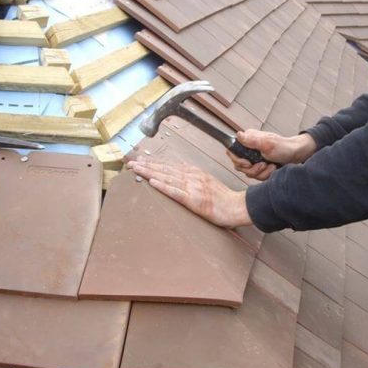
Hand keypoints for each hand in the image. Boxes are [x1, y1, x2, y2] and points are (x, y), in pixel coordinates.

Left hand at [128, 157, 251, 228]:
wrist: (237, 206)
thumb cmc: (223, 198)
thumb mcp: (207, 182)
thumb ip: (193, 179)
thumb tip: (179, 176)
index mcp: (195, 173)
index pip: (170, 166)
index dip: (154, 163)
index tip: (141, 160)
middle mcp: (192, 177)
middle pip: (165, 169)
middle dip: (147, 165)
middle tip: (131, 163)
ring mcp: (193, 188)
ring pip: (167, 177)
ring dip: (150, 172)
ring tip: (136, 169)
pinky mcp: (194, 200)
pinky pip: (176, 192)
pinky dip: (163, 186)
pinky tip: (152, 182)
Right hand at [228, 130, 316, 180]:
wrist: (297, 156)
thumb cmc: (284, 148)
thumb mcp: (268, 144)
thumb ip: (252, 141)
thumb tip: (238, 134)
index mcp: (249, 141)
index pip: (232, 152)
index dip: (238, 160)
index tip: (247, 163)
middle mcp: (250, 149)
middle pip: (240, 166)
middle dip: (252, 169)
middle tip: (263, 164)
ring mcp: (255, 159)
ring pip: (249, 173)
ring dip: (261, 172)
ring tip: (271, 166)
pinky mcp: (260, 167)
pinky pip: (257, 176)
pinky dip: (266, 175)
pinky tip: (273, 169)